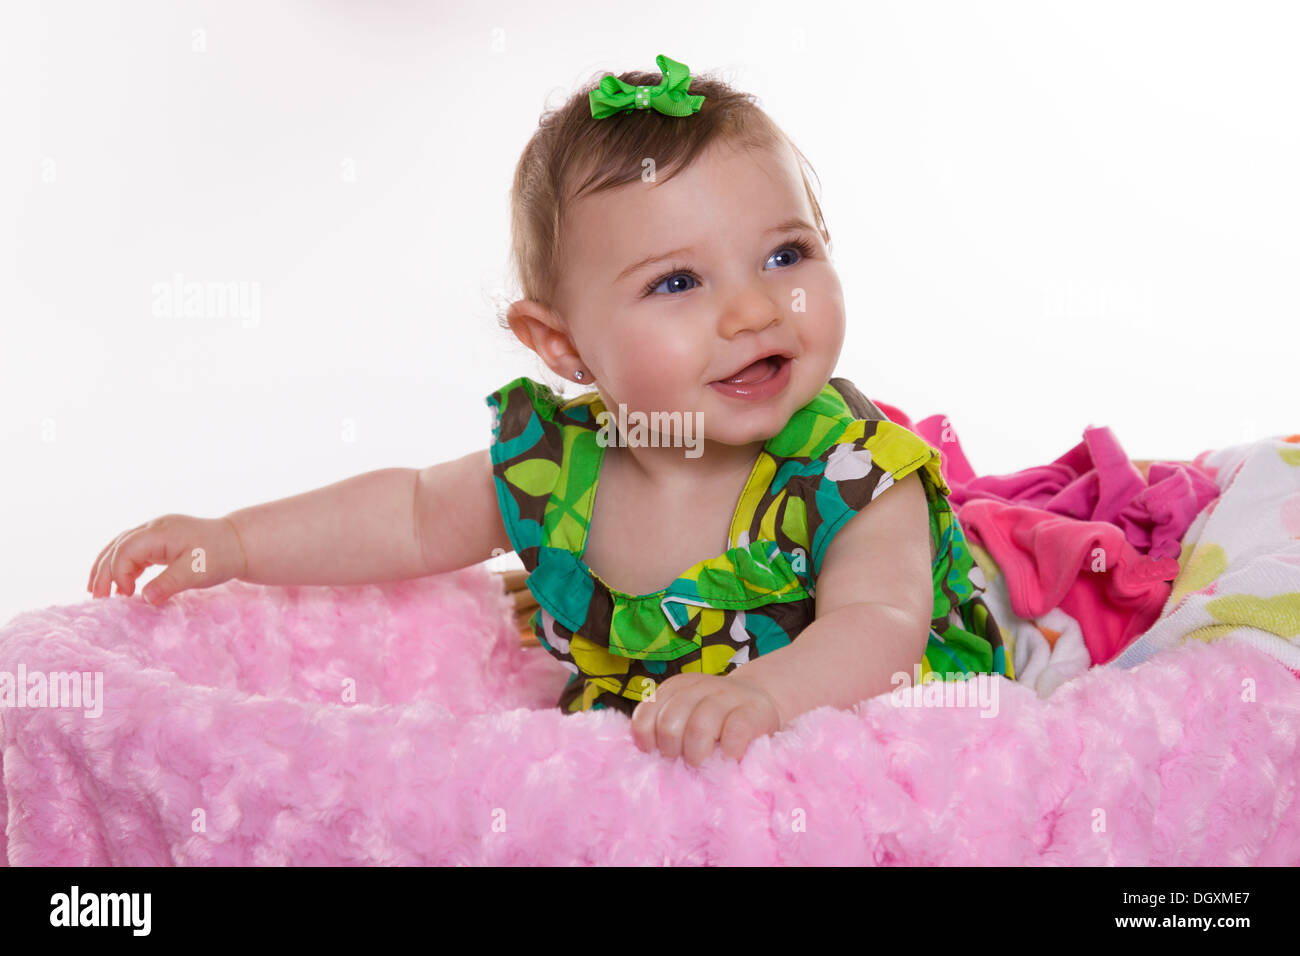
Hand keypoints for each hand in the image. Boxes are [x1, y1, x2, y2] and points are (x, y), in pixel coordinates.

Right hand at [86, 514, 247, 605]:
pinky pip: (134, 551)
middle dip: (103, 571)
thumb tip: (143, 598)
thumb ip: (168, 584)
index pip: (125, 550)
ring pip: (121, 547)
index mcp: (159, 532)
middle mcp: (154, 528)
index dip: (118, 573)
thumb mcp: (195, 572)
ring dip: (108, 567)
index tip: (125, 595)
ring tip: (97, 590)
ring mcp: (157, 532)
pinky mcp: (161, 540)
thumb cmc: (220, 556)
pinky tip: (121, 584)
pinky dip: (123, 566)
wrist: (238, 543)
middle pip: (117, 547)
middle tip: (96, 597)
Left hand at [630, 672, 783, 767]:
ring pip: (699, 726)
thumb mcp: (687, 716)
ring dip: (696, 753)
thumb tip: (646, 758)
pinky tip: (728, 758)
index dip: (647, 739)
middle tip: (683, 761)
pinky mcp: (753, 711)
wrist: (760, 701)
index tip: (657, 754)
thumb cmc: (717, 720)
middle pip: (669, 722)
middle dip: (671, 749)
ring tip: (703, 765)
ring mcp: (727, 696)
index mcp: (676, 688)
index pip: (646, 713)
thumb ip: (666, 728)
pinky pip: (734, 732)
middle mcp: (699, 687)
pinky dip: (728, 751)